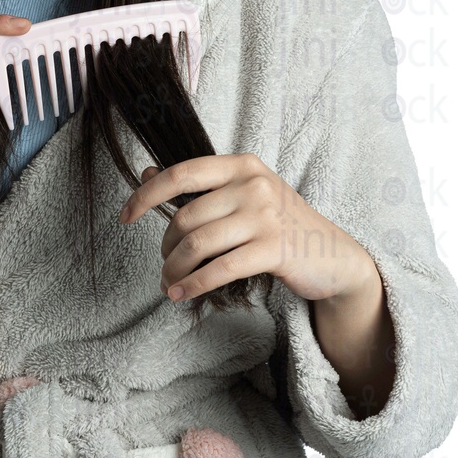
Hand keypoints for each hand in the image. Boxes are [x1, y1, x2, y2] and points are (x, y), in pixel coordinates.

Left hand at [119, 153, 377, 304]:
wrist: (332, 254)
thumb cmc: (277, 222)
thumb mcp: (241, 193)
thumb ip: (198, 185)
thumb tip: (146, 173)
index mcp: (240, 164)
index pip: (181, 174)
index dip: (147, 195)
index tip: (125, 215)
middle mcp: (253, 184)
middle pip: (187, 216)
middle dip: (166, 246)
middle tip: (165, 263)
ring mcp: (265, 216)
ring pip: (199, 243)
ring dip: (175, 269)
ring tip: (169, 283)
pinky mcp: (274, 249)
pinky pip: (220, 268)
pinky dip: (194, 284)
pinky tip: (182, 293)